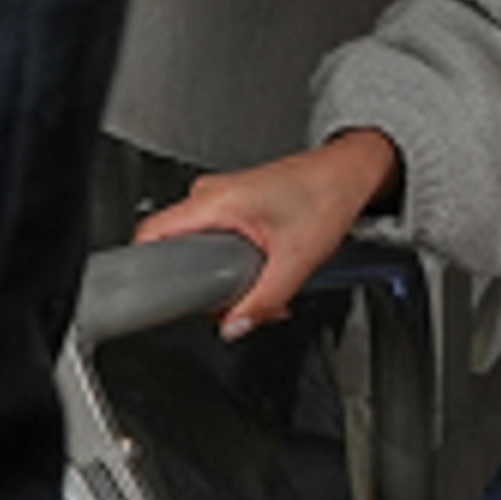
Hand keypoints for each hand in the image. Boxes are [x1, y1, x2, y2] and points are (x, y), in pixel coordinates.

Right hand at [133, 129, 400, 340]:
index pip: (149, 235)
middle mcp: (209, 195)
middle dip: (207, 286)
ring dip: (229, 277)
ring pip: (200, 248)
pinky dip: (237, 261)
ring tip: (266, 286)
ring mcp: (221, 198)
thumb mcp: (296, 260)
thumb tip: (234, 327)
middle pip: (177, 250)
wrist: (353, 172)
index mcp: (214, 202)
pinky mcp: (234, 204)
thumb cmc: (329, 195)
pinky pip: (217, 239)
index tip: (158, 298)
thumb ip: (263, 300)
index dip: (147, 270)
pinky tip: (266, 271)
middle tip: (240, 303)